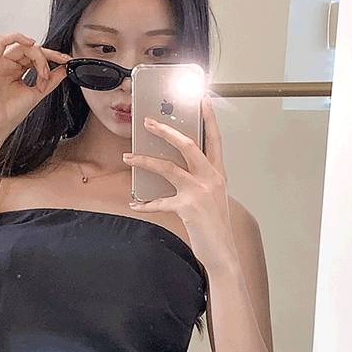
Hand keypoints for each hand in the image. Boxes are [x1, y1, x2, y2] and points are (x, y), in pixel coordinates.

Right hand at [0, 32, 71, 141]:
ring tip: (43, 73)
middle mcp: (7, 65)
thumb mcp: (38, 93)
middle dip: (47, 58)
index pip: (36, 56)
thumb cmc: (11, 114)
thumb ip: (51, 79)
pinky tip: (30, 43)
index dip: (53, 56)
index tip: (67, 60)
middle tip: (53, 72)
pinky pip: (0, 41)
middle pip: (30, 50)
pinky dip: (16, 37)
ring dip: (37, 56)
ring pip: (21, 47)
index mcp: (16, 70)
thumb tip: (65, 67)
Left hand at [122, 94, 237, 275]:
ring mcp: (200, 192)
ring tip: (128, 156)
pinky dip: (144, 203)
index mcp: (218, 173)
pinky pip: (159, 201)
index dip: (209, 117)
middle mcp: (211, 178)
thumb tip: (171, 164)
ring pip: (168, 167)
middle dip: (166, 130)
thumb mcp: (211, 196)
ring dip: (144, 160)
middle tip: (148, 121)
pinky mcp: (187, 208)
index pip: (214, 138)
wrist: (223, 252)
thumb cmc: (214, 224)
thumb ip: (198, 178)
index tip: (202, 99)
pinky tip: (134, 203)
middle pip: (187, 145)